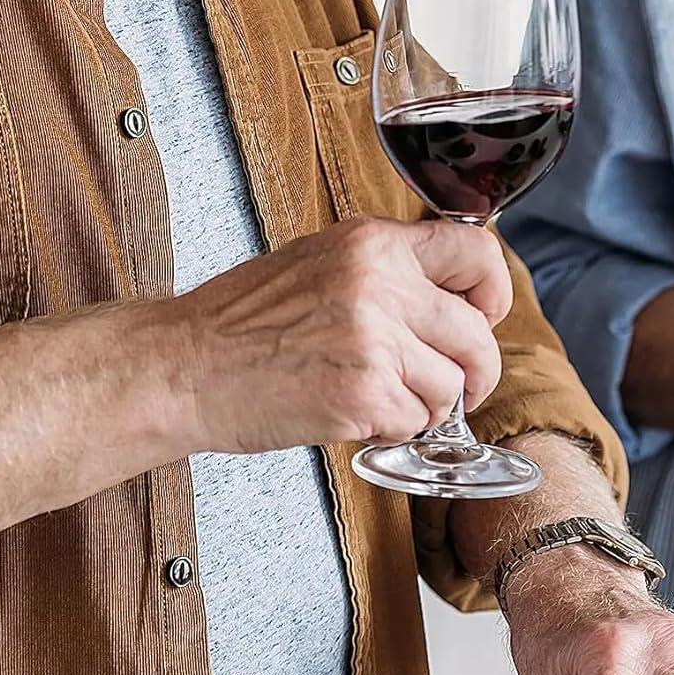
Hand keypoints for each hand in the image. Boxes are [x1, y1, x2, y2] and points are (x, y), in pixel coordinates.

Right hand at [172, 217, 511, 454]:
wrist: (181, 366)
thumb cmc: (237, 324)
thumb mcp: (316, 264)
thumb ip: (383, 273)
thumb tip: (448, 300)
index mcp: (370, 244)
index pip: (476, 254)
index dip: (492, 293)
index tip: (484, 316)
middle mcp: (379, 285)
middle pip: (476, 335)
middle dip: (473, 371)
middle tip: (453, 387)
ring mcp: (374, 341)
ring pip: (449, 387)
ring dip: (423, 405)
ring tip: (378, 399)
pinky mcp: (363, 395)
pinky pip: (414, 423)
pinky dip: (391, 430)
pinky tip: (353, 416)